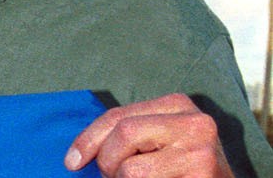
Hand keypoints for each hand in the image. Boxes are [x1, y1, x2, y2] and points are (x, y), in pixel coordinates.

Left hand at [65, 93, 232, 176]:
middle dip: (108, 162)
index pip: (117, 116)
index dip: (87, 140)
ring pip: (132, 169)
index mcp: (177, 104)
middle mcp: (194, 121)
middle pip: (123, 134)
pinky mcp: (204, 174)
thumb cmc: (181, 170)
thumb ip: (126, 136)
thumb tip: (76, 156)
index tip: (71, 162)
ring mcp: (202, 150)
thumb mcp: (155, 143)